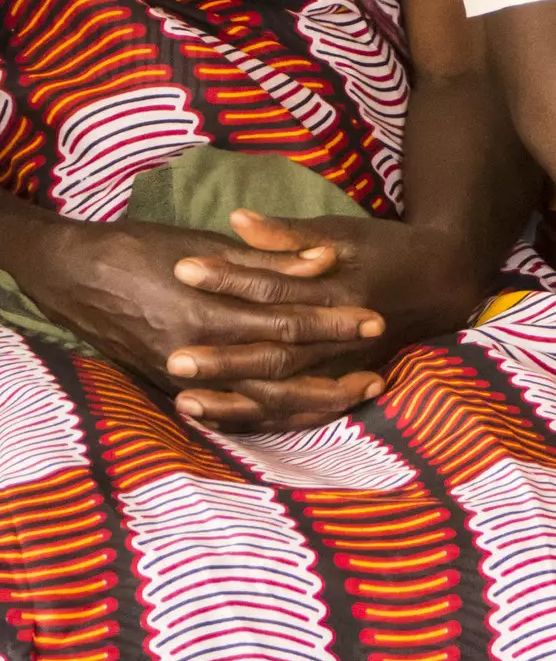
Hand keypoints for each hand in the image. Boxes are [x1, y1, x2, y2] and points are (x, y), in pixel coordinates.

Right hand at [12, 216, 386, 427]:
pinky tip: (313, 412)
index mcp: (206, 311)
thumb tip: (325, 261)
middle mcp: (196, 352)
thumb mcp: (203, 245)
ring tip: (359, 395)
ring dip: (314, 402)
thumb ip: (266, 259)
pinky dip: (277, 415)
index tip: (374, 320)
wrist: (71, 274)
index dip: (332, 323)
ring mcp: (184, 378)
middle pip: (281, 370)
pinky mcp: (176, 389)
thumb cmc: (140, 249)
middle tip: (380, 370)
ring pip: (262, 402)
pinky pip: (237, 412)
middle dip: (333, 370)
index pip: (285, 323)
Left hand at [163, 210, 496, 425]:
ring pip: (286, 391)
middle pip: (277, 352)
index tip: (182, 270)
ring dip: (236, 399)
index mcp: (339, 289)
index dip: (229, 278)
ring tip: (186, 399)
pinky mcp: (343, 380)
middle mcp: (341, 335)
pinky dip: (259, 417)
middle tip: (174, 359)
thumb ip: (289, 234)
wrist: (444, 279)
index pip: (274, 286)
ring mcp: (343, 363)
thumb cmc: (387, 249)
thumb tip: (237, 220)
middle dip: (226, 359)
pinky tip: (218, 417)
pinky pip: (298, 409)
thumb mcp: (341, 231)